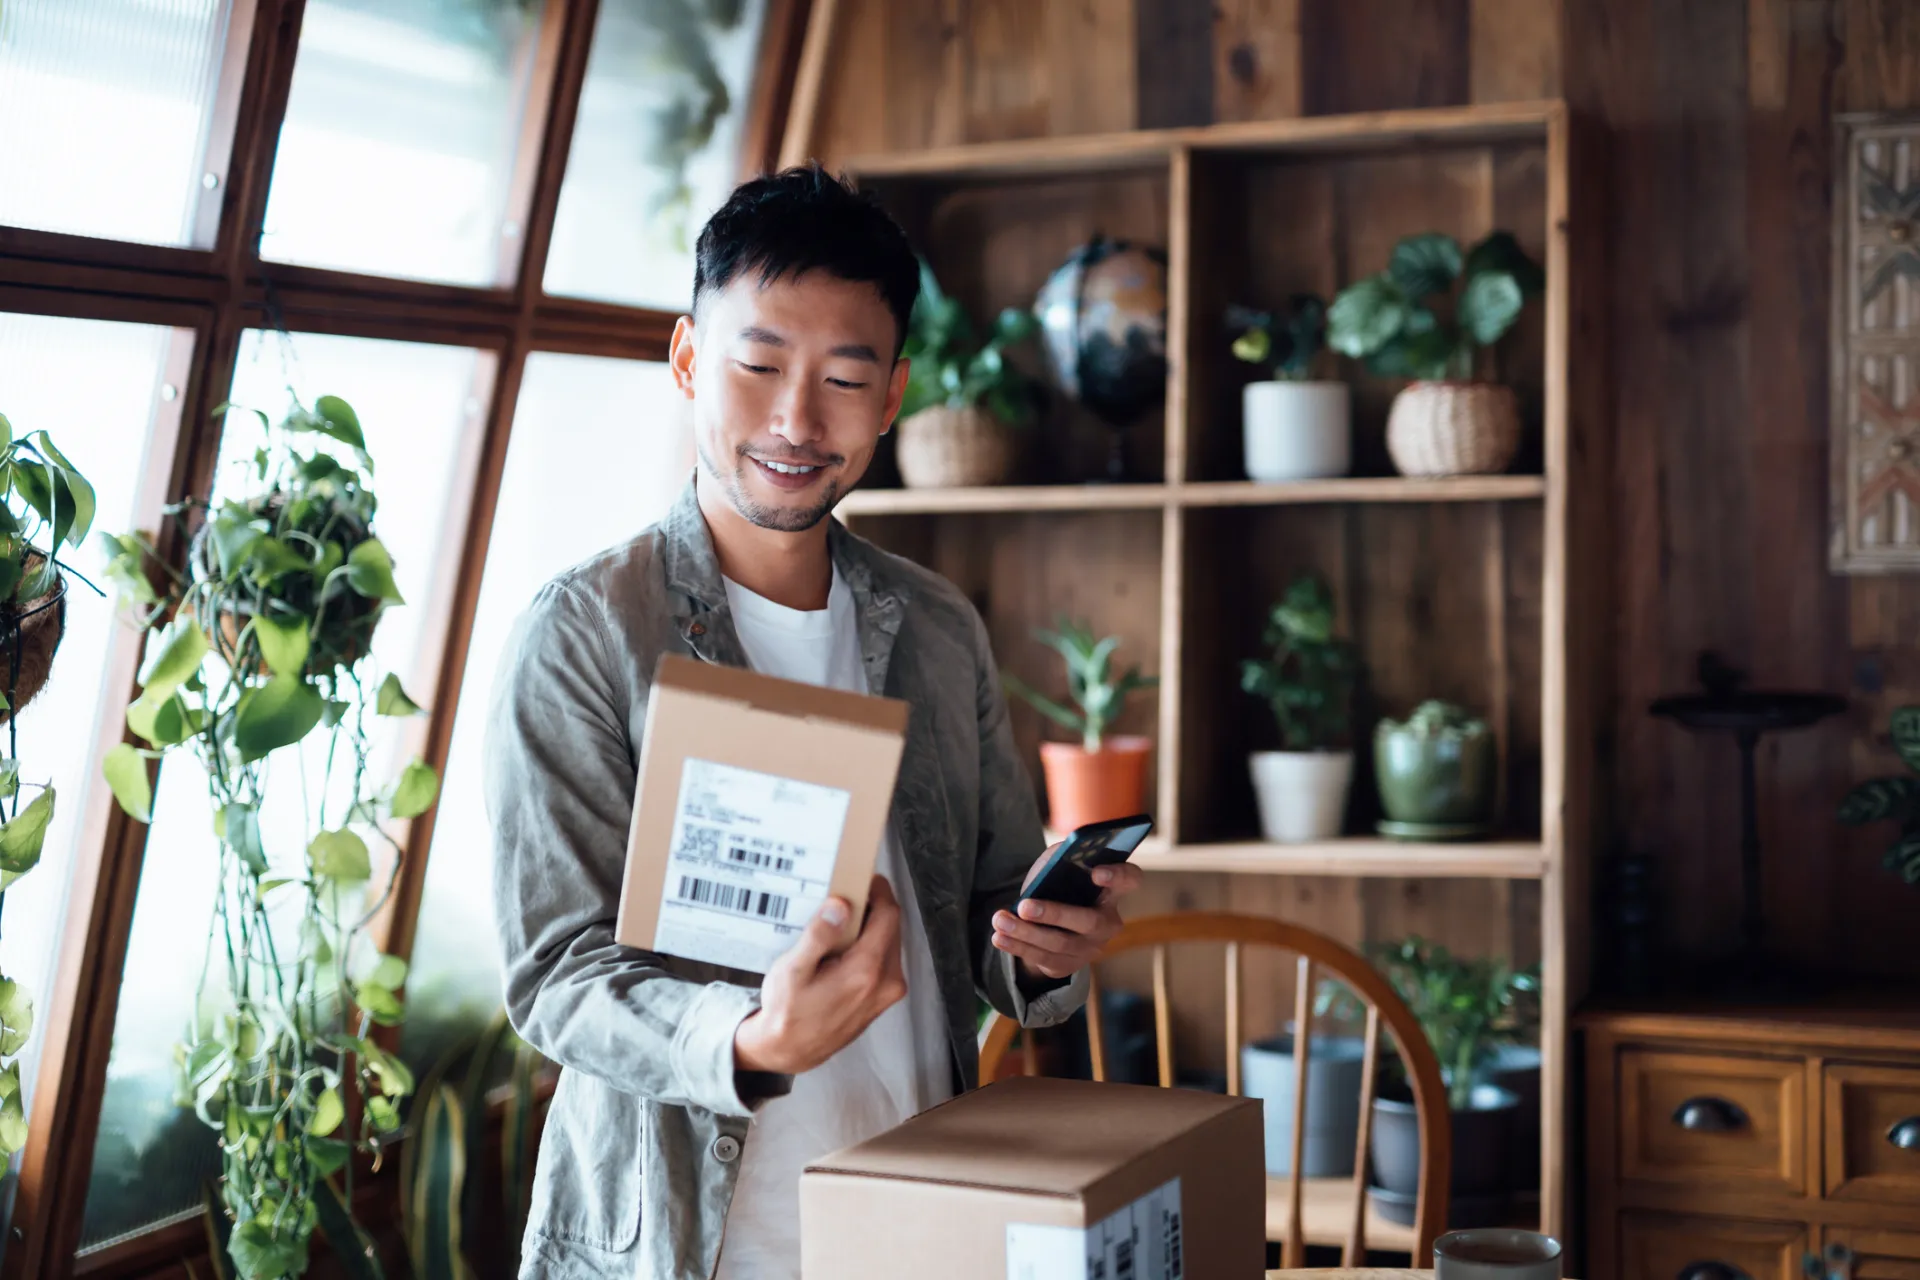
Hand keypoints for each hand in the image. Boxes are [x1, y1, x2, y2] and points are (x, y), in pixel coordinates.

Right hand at [733, 874, 905, 1075]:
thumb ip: (818, 936)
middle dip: (871, 907)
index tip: (861, 877)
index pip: (889, 915)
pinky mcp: (882, 998)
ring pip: (888, 942)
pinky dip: (868, 945)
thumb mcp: (793, 971)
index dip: (878, 890)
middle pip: (891, 927)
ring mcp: (887, 993)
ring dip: (869, 926)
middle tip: (844, 895)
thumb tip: (840, 906)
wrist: (789, 1051)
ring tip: (838, 921)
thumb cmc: (787, 1012)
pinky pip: (883, 959)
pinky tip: (842, 946)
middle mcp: (887, 982)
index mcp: (867, 971)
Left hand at [989, 850, 1144, 981]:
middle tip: (1024, 906)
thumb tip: (1053, 862)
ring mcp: (1090, 947)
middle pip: (1089, 921)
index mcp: (1112, 890)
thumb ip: (1061, 859)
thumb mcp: (1059, 866)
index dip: (1118, 876)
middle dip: (1054, 914)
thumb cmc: (1056, 884)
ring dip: (1025, 932)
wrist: (1047, 922)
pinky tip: (999, 937)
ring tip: (999, 920)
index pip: (1130, 879)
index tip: (1096, 872)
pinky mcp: (1068, 964)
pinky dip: (1018, 947)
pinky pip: (1044, 958)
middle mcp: (1108, 922)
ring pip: (1059, 943)